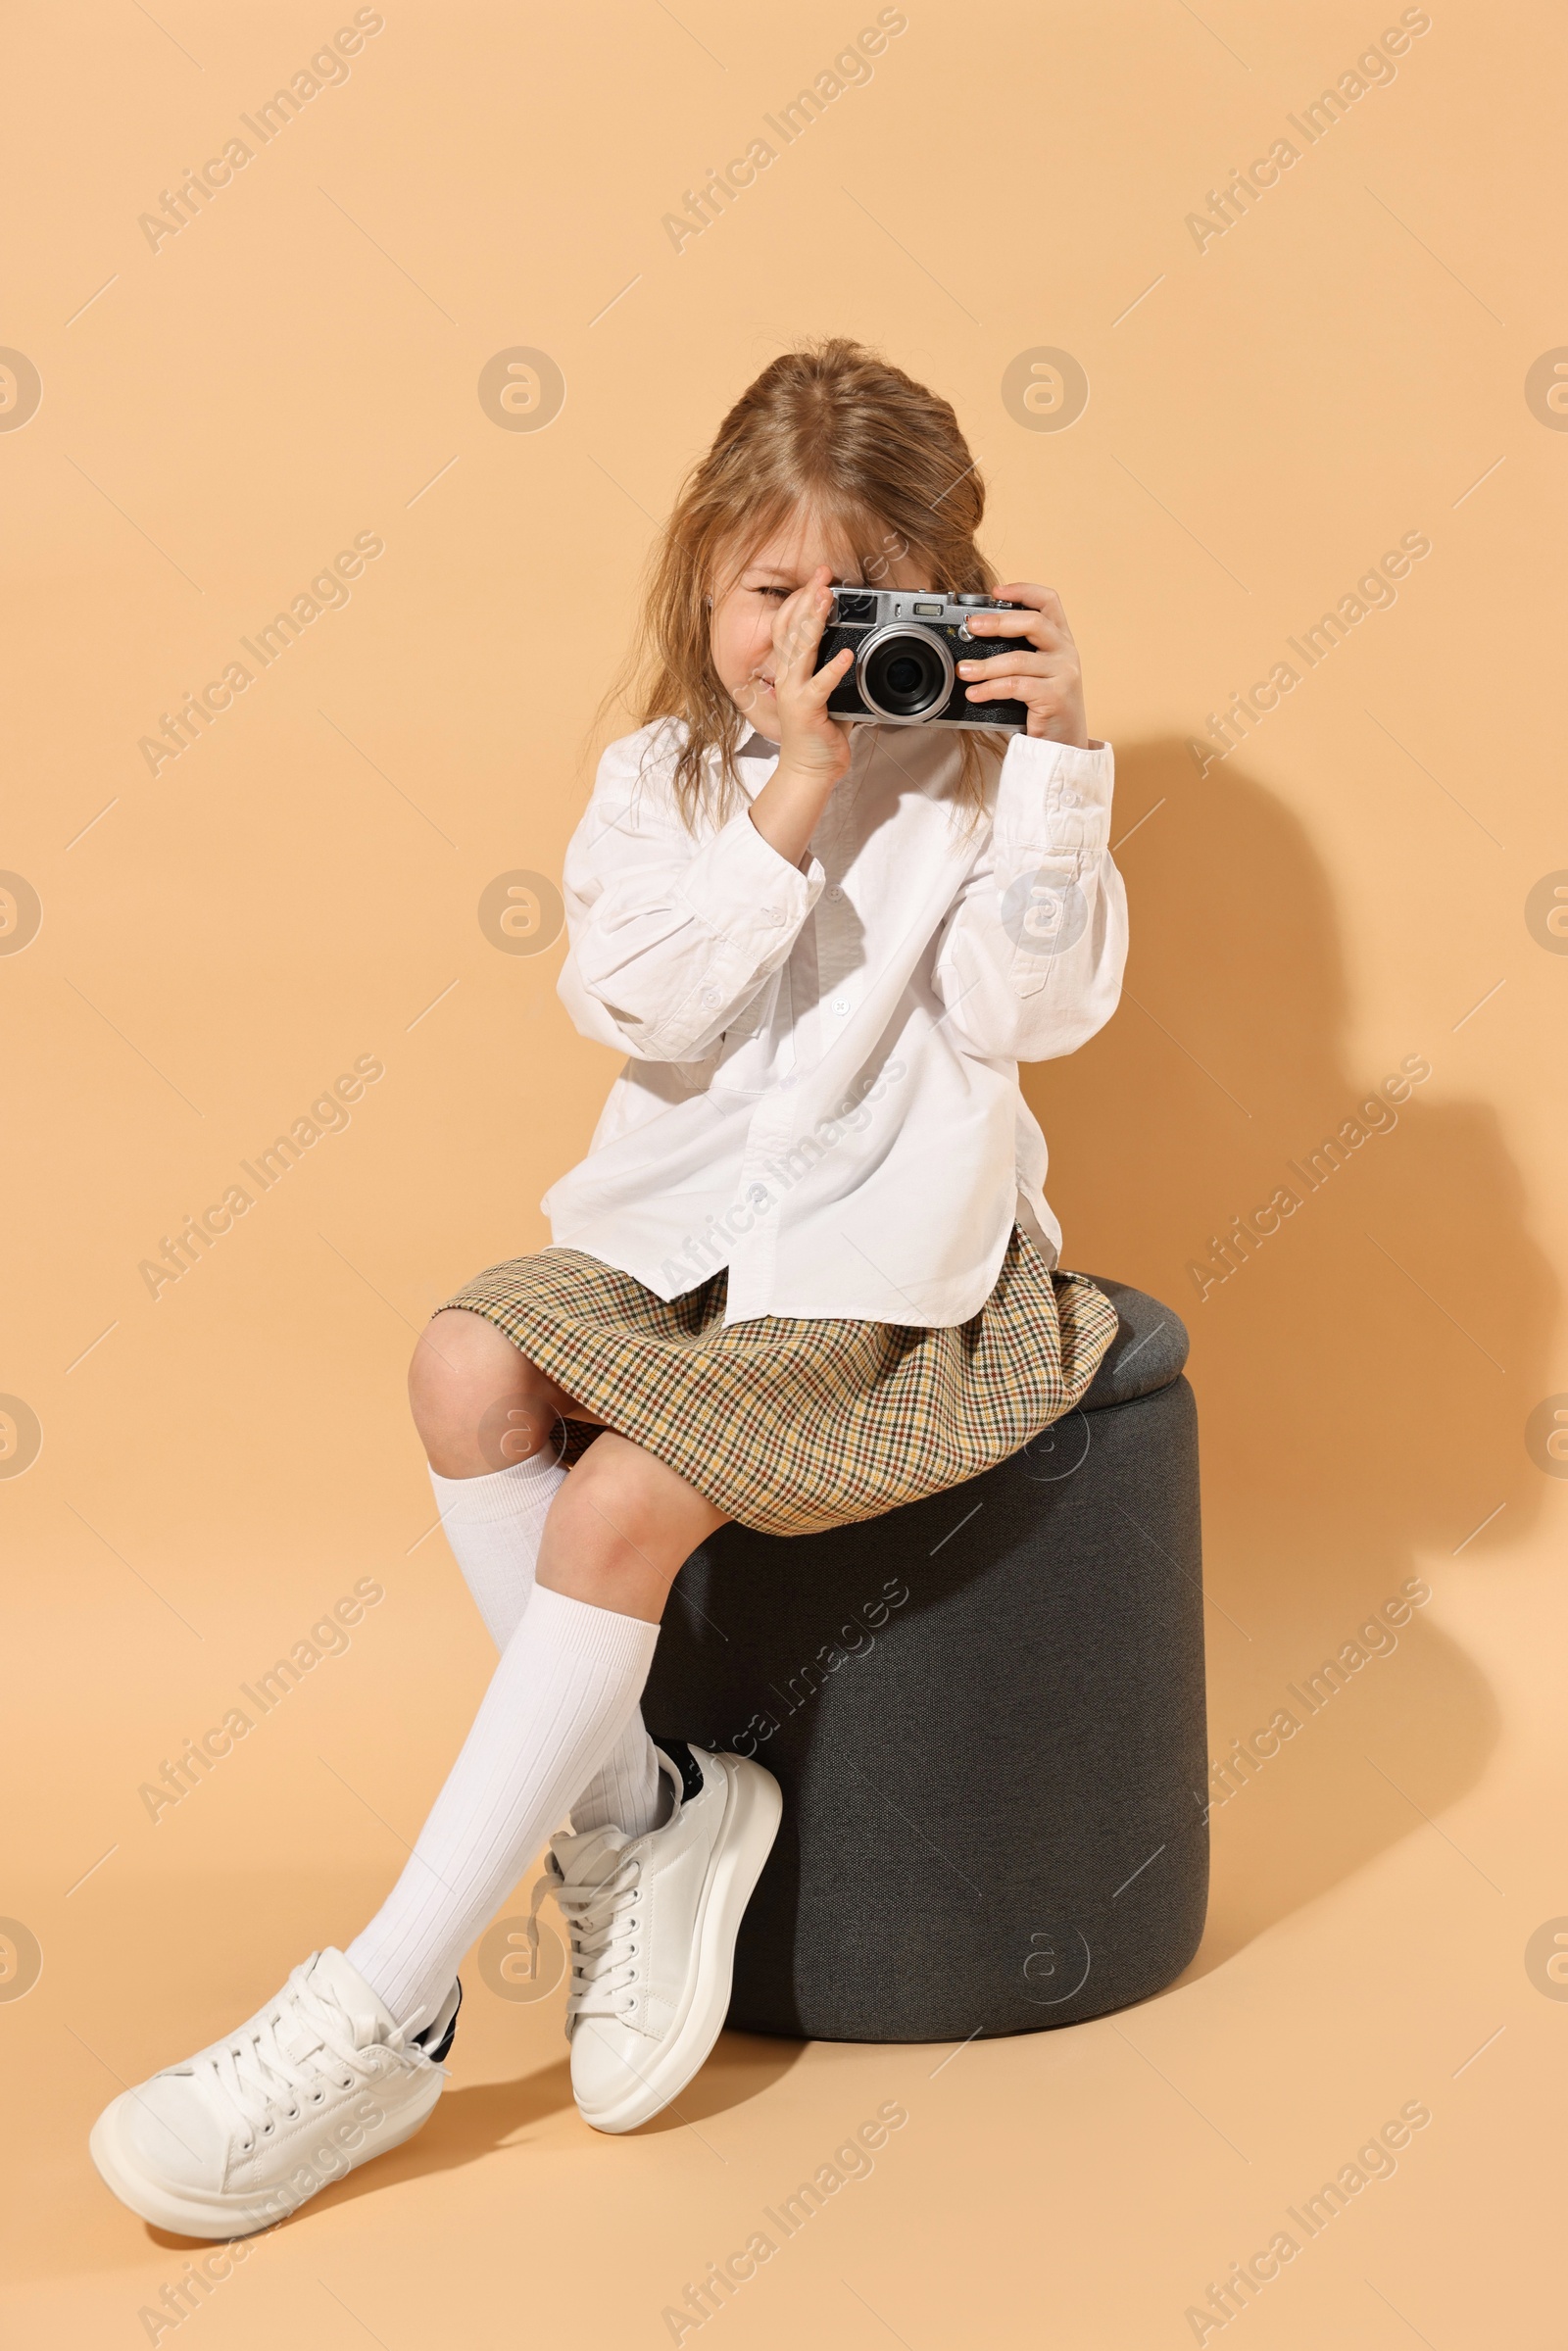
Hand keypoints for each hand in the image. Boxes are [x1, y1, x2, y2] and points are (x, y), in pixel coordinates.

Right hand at [768, 565, 853, 789]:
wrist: (808, 772)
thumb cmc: (819, 736)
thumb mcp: (830, 696)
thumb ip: (840, 674)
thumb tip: (860, 654)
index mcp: (791, 670)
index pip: (789, 625)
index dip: (800, 600)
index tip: (819, 580)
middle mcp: (787, 676)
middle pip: (790, 627)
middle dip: (806, 597)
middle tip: (822, 574)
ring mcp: (793, 692)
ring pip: (800, 648)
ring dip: (814, 621)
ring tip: (826, 598)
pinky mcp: (806, 710)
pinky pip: (820, 685)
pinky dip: (834, 669)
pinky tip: (849, 656)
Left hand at [955, 582, 1088, 747]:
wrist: (1063, 747)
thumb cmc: (1043, 709)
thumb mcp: (1034, 674)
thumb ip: (1017, 653)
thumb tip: (975, 638)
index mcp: (1061, 640)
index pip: (1049, 601)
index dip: (1023, 590)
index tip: (996, 591)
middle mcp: (1067, 652)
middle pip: (1034, 622)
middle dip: (998, 621)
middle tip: (971, 626)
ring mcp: (1065, 674)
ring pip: (1019, 659)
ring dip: (986, 664)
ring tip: (963, 671)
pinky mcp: (1056, 697)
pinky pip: (1016, 686)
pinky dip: (991, 688)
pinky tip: (975, 693)